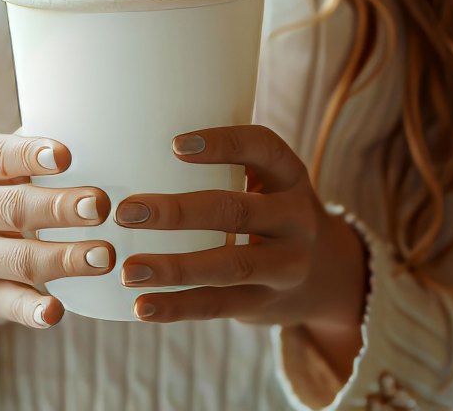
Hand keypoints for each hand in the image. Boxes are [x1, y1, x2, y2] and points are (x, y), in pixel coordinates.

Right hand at [0, 132, 113, 331]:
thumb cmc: (8, 190)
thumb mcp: (12, 162)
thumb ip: (44, 145)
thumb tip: (111, 127)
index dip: (28, 155)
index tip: (65, 155)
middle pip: (13, 207)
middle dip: (59, 207)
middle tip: (101, 206)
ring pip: (18, 258)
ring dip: (63, 258)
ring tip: (105, 256)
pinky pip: (8, 304)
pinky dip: (32, 311)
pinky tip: (56, 312)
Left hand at [115, 125, 366, 332]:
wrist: (325, 274)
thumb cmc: (268, 211)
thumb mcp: (265, 182)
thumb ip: (220, 167)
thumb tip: (132, 145)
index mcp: (289, 176)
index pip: (263, 148)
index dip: (223, 144)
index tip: (175, 145)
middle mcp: (296, 219)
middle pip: (238, 211)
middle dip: (178, 212)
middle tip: (126, 212)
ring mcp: (286, 266)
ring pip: (230, 266)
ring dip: (174, 269)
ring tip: (129, 270)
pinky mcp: (266, 303)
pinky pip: (220, 306)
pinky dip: (178, 308)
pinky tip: (143, 307)